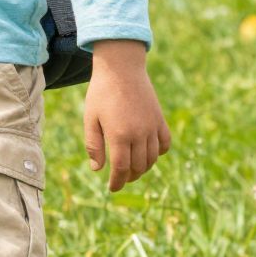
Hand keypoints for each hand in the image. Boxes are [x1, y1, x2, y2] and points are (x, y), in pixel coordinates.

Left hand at [82, 39, 170, 191]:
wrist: (121, 68)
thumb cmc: (101, 93)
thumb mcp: (90, 118)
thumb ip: (93, 145)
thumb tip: (97, 169)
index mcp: (120, 134)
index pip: (122, 168)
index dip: (117, 182)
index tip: (112, 188)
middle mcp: (140, 133)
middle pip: (138, 166)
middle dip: (129, 176)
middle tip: (120, 178)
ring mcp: (153, 127)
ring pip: (153, 158)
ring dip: (143, 168)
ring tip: (132, 169)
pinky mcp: (160, 119)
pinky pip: (165, 144)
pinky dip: (159, 153)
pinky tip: (148, 154)